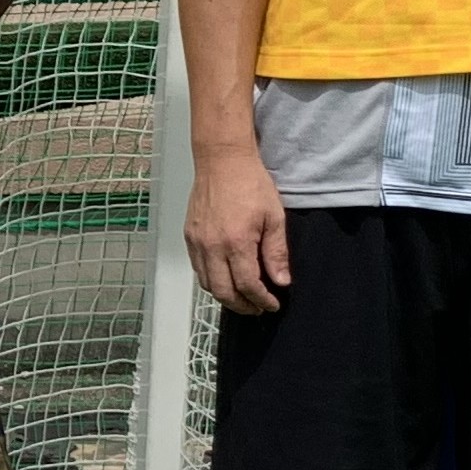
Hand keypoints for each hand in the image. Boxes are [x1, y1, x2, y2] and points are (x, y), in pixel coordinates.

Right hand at [185, 141, 290, 315]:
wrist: (222, 161)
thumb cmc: (250, 184)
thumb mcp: (274, 217)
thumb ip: (276, 252)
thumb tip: (281, 281)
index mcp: (236, 242)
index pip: (248, 285)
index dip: (262, 299)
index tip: (272, 304)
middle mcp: (212, 246)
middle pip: (224, 292)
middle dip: (242, 306)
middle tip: (257, 307)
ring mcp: (197, 243)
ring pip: (207, 284)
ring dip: (226, 296)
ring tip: (243, 297)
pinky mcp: (189, 237)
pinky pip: (198, 268)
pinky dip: (212, 280)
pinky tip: (226, 277)